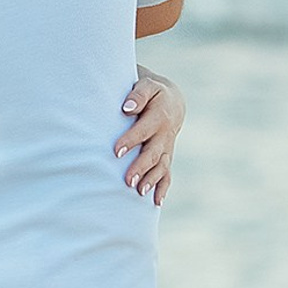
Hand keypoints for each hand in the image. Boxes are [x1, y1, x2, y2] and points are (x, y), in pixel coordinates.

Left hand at [116, 69, 183, 203]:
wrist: (170, 101)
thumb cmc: (151, 92)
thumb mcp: (147, 86)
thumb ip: (137, 95)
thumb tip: (126, 108)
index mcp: (159, 116)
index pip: (144, 129)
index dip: (131, 140)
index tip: (116, 151)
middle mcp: (165, 134)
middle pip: (154, 152)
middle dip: (141, 167)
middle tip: (128, 180)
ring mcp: (167, 147)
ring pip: (161, 165)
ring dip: (151, 180)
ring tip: (140, 193)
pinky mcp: (166, 156)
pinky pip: (167, 173)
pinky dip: (163, 188)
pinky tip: (155, 202)